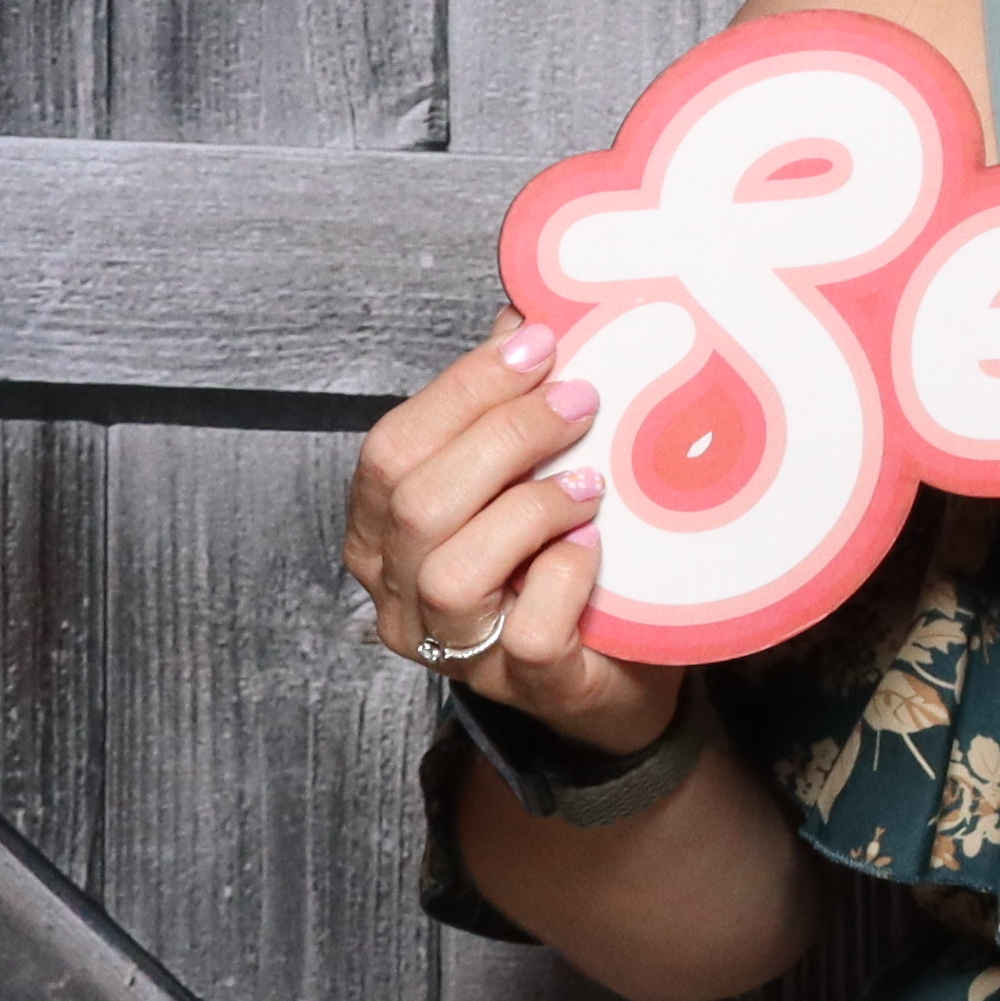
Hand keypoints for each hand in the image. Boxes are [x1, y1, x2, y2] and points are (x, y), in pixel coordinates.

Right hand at [345, 327, 685, 758]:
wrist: (615, 671)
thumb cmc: (560, 560)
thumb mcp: (525, 472)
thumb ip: (507, 404)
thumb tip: (522, 314)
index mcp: (385, 532)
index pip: (391, 449)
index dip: (463, 389)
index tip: (539, 344)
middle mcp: (401, 594)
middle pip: (416, 503)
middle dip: (504, 436)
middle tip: (581, 401)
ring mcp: (456, 649)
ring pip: (452, 571)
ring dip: (529, 509)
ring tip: (590, 483)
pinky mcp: (525, 687)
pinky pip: (530, 633)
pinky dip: (565, 578)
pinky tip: (594, 548)